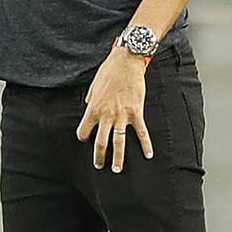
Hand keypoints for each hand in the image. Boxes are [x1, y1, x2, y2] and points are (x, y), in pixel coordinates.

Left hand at [77, 47, 151, 172]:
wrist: (126, 62)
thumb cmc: (108, 72)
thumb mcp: (93, 87)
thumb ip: (91, 101)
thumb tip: (90, 108)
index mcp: (93, 109)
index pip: (83, 131)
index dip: (83, 137)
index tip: (86, 140)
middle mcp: (106, 115)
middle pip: (100, 142)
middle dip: (99, 157)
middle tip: (100, 166)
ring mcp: (122, 115)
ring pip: (118, 142)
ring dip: (118, 158)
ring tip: (117, 169)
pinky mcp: (136, 112)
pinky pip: (141, 132)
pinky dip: (145, 144)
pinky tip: (148, 154)